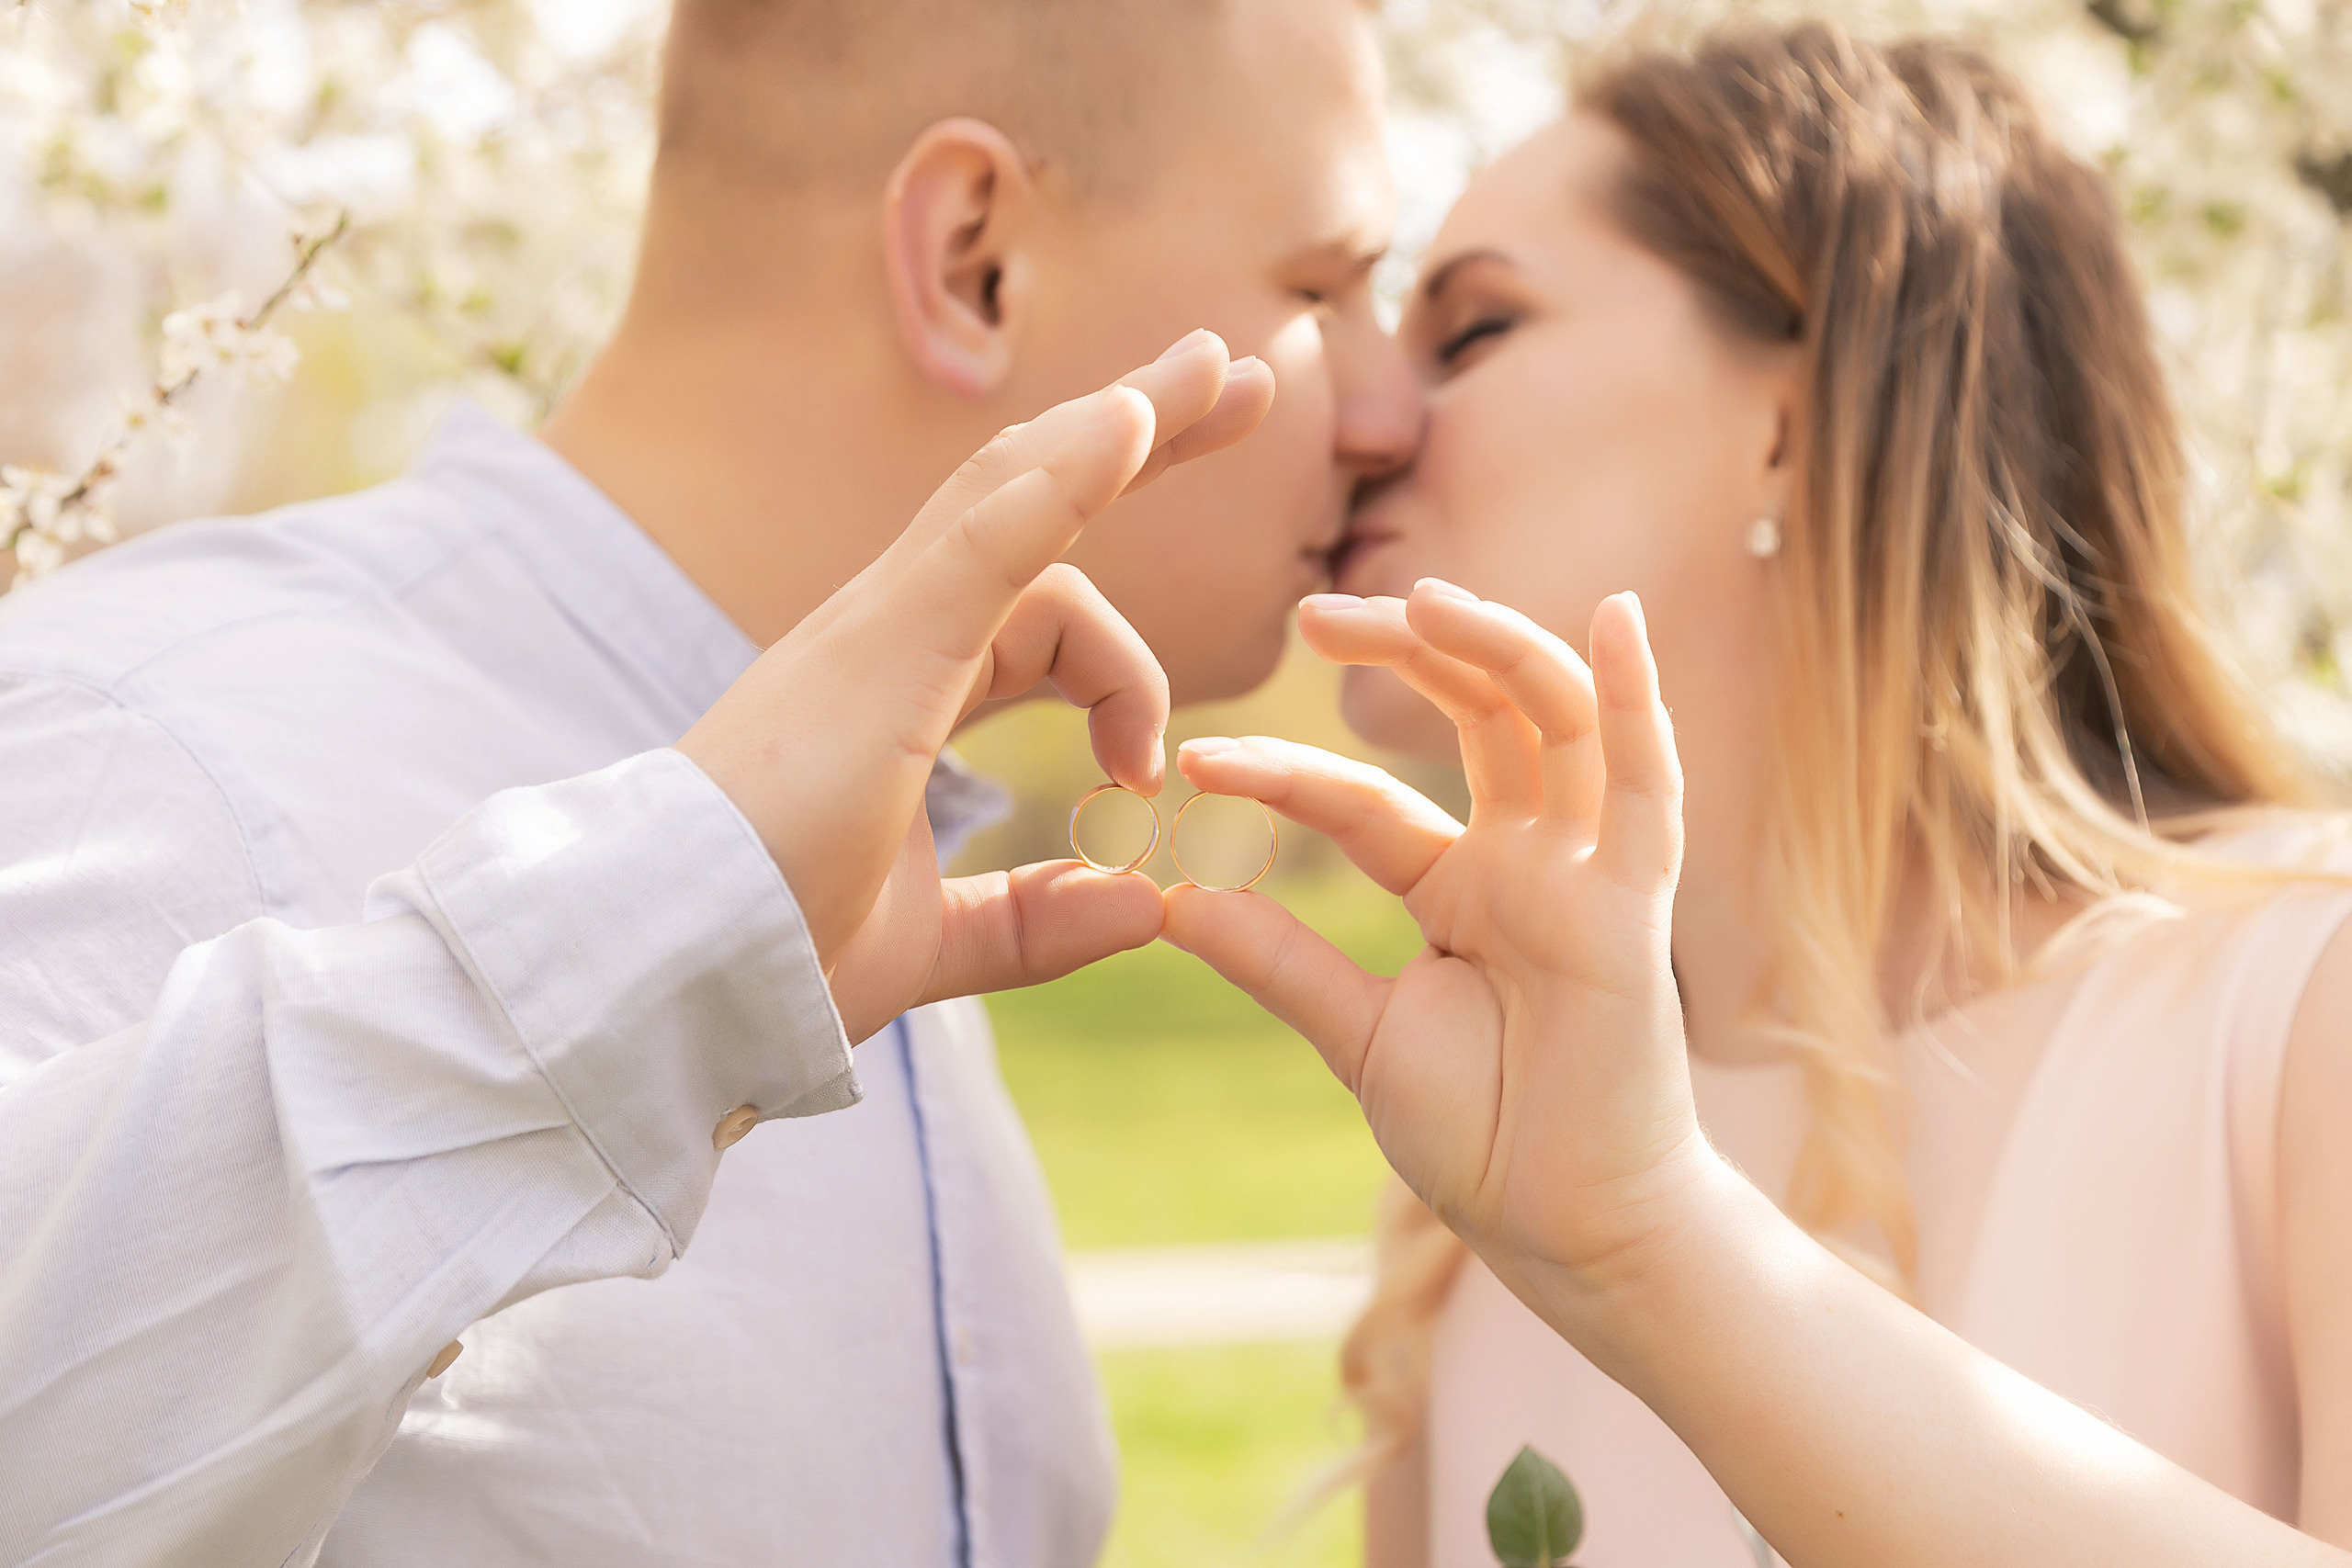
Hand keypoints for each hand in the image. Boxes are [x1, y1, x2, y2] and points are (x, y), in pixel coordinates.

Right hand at [680, 331, 1273, 1040]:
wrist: (664, 977)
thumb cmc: (765, 954)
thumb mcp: (930, 939)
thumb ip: (1031, 919)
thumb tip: (1143, 900)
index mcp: (901, 689)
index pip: (1035, 599)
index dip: (1123, 627)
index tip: (1195, 697)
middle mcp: (890, 634)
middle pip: (1031, 495)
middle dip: (1140, 433)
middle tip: (1237, 377)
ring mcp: (880, 629)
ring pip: (1016, 487)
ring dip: (1127, 419)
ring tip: (1222, 368)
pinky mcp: (878, 649)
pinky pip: (985, 540)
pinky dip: (1063, 477)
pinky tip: (1136, 420)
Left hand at [1161, 580, 1722, 1298]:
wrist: (1567, 1230)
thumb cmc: (1483, 1136)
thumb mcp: (1359, 1033)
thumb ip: (1278, 960)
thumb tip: (1168, 897)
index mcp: (1459, 886)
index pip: (1364, 800)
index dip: (1284, 774)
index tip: (1196, 760)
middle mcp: (1526, 861)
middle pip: (1474, 715)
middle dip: (1403, 652)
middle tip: (1312, 612)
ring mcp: (1584, 874)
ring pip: (1552, 722)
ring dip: (1495, 646)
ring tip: (1419, 597)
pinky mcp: (1635, 906)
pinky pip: (1646, 786)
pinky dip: (1637, 700)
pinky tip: (1616, 617)